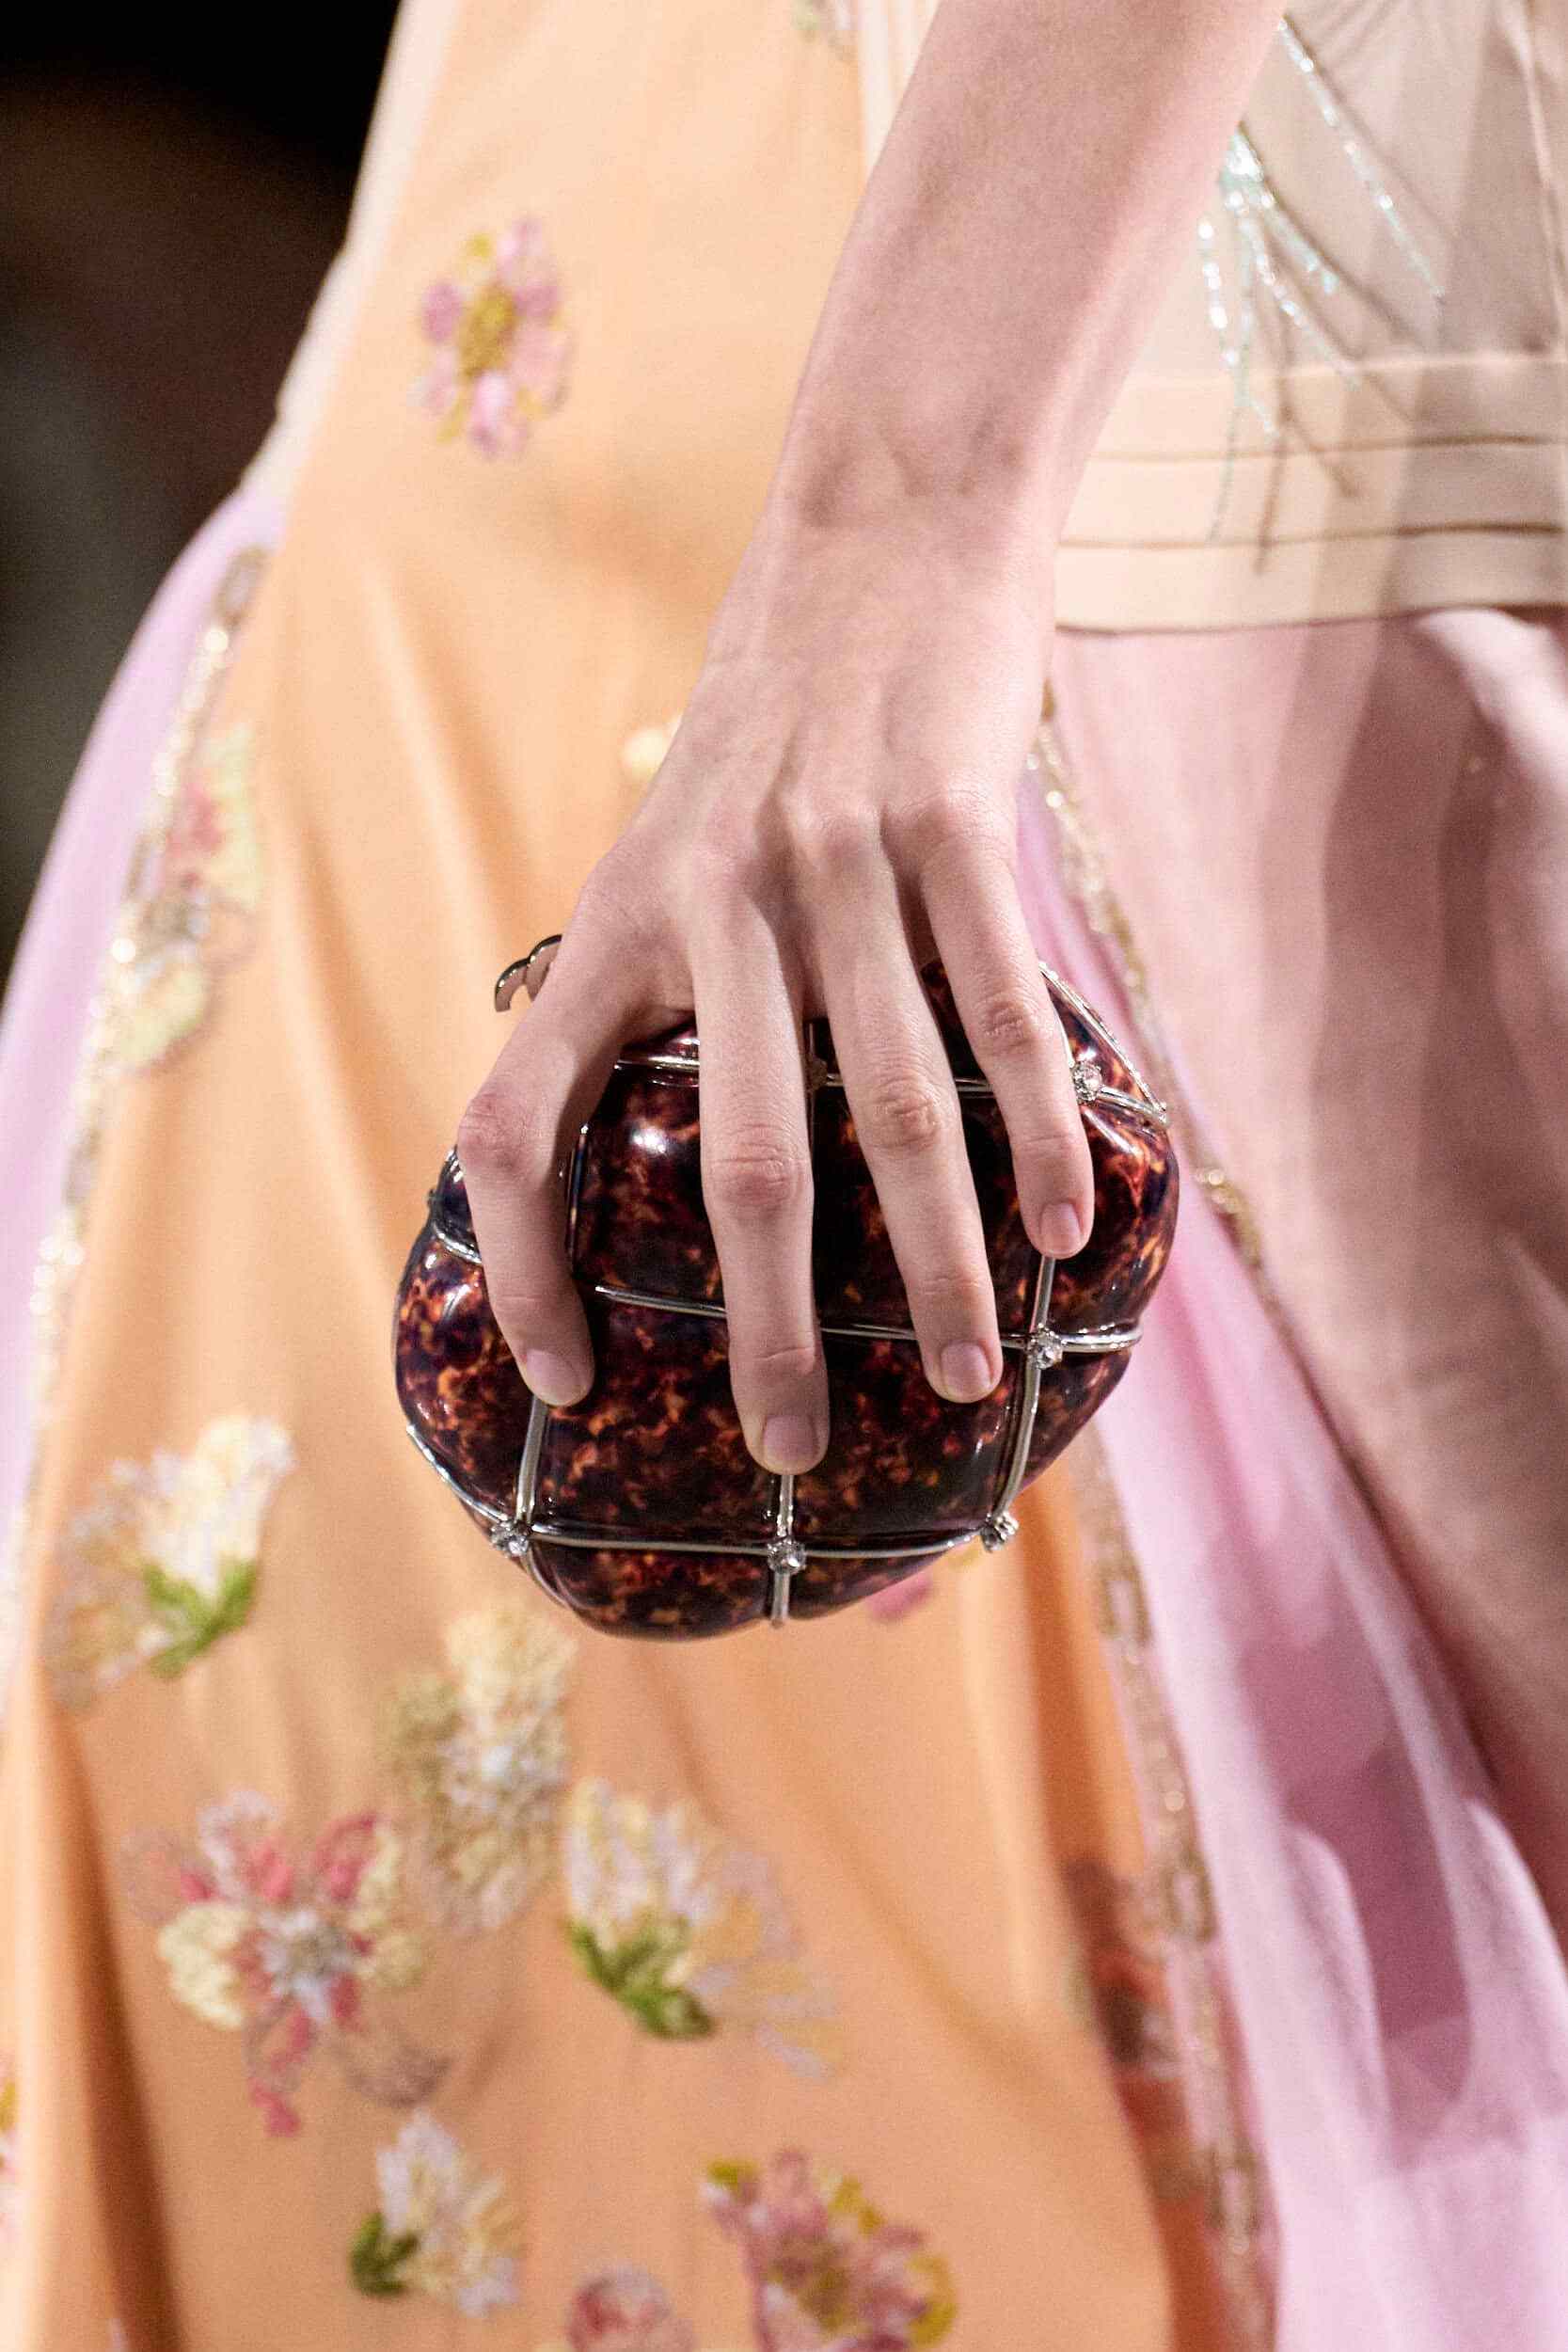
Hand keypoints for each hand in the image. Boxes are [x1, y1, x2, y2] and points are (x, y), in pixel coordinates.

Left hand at [456, 498, 1094, 1475]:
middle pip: (734, 1169)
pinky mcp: (949, 824)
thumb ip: (666, 988)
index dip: (523, 1265)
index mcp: (609, 927)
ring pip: (890, 1112)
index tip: (567, 1374)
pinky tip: (1065, 1228)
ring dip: (934, 1265)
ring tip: (962, 1375)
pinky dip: (1039, 1133)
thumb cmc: (776, 731)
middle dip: (767, 1334)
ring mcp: (829, 866)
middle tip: (798, 1454)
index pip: (515, 1123)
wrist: (880, 538)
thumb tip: (697, 1167)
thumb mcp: (670, 849)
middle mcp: (702, 906)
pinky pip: (1003, 1012)